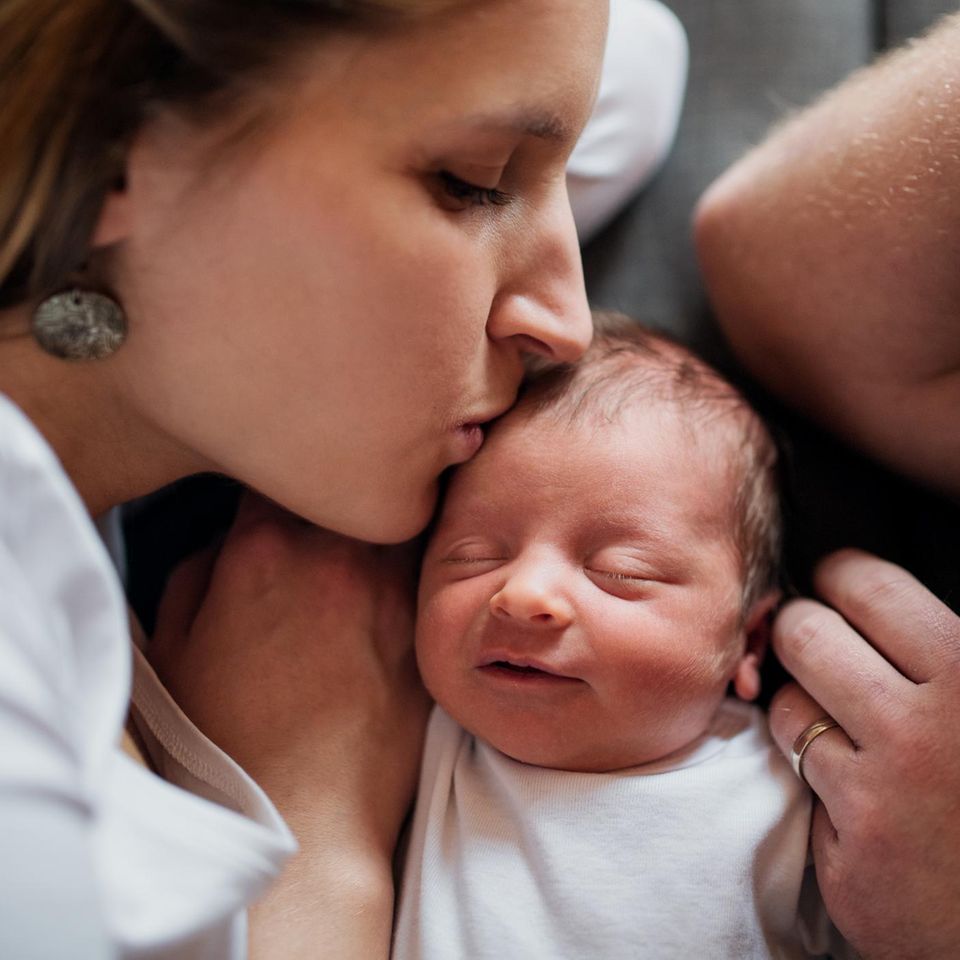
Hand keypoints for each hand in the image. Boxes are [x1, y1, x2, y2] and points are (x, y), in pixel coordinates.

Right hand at [149, 491, 430, 863]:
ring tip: (358, 544)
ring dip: (374, 520)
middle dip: (331, 489)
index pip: (277, 470)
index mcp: (261, 549)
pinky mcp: (424, 622)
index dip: (274, 473)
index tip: (274, 486)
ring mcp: (389, 586)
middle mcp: (334, 553)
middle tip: (326, 508)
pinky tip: (390, 582)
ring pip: (393, 515)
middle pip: (343, 484)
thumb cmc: (228, 739)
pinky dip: (407, 559)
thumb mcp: (175, 650)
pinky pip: (423, 563)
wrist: (307, 816)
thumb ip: (195, 572)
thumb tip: (224, 540)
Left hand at [768, 549, 959, 959]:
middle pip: (805, 631)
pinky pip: (794, 766)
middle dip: (800, 634)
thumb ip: (932, 649)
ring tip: (841, 726)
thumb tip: (858, 581)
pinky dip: (810, 769)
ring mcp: (888, 787)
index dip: (836, 579)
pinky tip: (848, 786)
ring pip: (787, 700)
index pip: (866, 584)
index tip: (833, 589)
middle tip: (817, 652)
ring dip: (800, 706)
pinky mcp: (855, 844)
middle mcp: (931, 726)